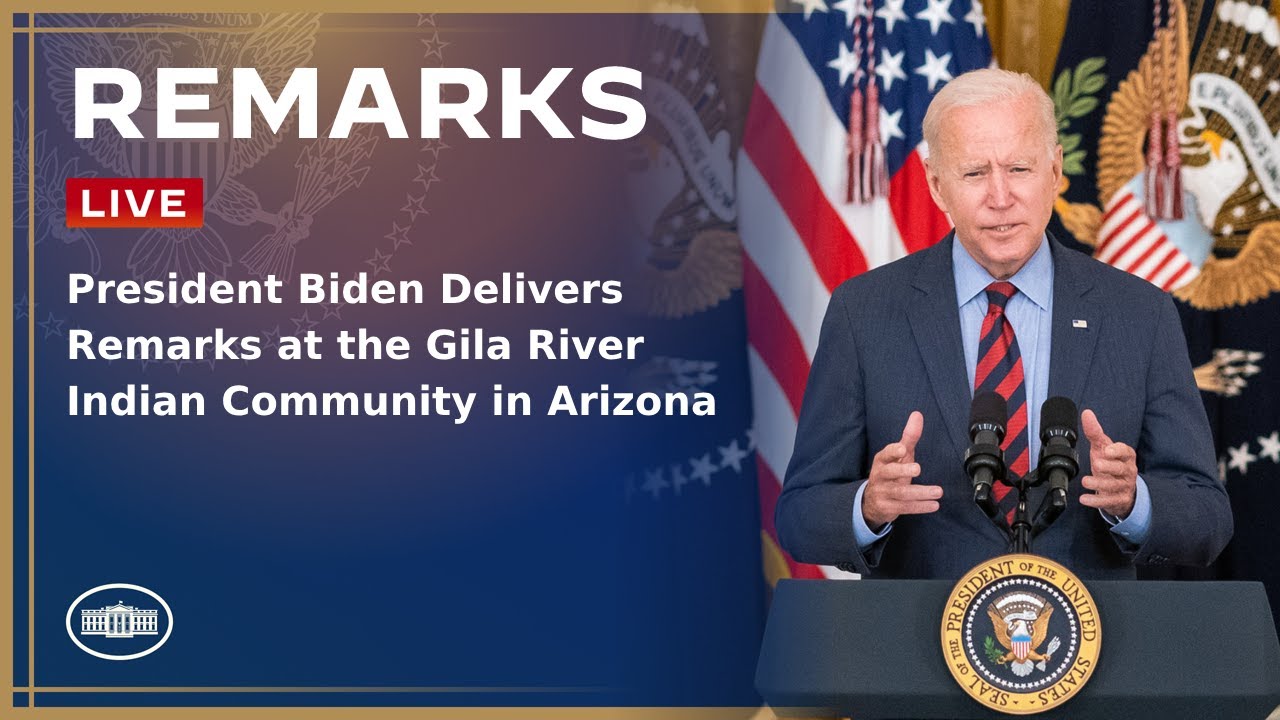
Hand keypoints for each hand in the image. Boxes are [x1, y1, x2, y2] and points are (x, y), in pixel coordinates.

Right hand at [861, 411, 942, 529]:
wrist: (872, 501)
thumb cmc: (890, 472)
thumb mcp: (899, 455)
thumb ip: (909, 436)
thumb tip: (917, 414)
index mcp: (882, 461)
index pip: (886, 454)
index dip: (893, 451)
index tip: (903, 449)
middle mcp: (880, 476)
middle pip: (889, 473)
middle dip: (903, 471)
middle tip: (918, 468)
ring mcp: (883, 493)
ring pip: (900, 493)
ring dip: (920, 492)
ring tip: (938, 491)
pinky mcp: (888, 508)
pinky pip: (905, 507)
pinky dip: (920, 506)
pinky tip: (934, 505)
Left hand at [1079, 409, 1137, 517]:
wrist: (1120, 489)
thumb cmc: (1111, 464)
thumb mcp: (1103, 448)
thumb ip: (1095, 432)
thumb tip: (1086, 413)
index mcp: (1126, 457)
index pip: (1126, 451)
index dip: (1117, 451)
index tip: (1106, 450)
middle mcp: (1128, 471)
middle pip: (1122, 469)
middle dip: (1110, 467)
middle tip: (1097, 464)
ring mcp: (1124, 487)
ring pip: (1115, 486)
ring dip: (1099, 484)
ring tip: (1085, 482)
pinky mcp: (1118, 500)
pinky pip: (1109, 501)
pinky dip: (1096, 501)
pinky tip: (1084, 499)